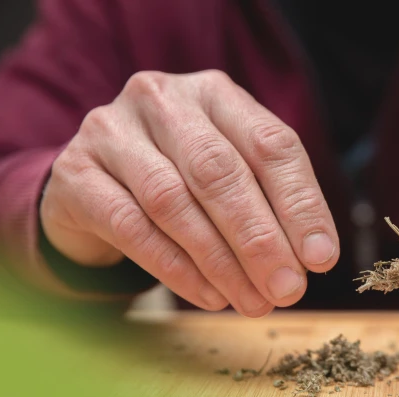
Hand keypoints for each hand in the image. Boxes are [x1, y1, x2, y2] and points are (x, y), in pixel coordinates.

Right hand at [40, 70, 338, 315]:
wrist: (96, 186)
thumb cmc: (183, 180)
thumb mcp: (234, 176)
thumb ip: (273, 206)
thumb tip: (315, 258)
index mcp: (216, 93)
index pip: (271, 145)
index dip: (301, 206)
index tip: (322, 260)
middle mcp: (163, 99)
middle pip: (221, 172)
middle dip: (261, 239)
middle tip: (288, 290)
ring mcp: (112, 131)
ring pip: (174, 202)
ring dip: (221, 262)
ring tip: (253, 302)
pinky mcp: (76, 173)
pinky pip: (132, 227)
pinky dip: (177, 269)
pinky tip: (210, 296)